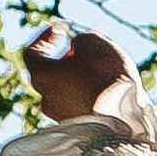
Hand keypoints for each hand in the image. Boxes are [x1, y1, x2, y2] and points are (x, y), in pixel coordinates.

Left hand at [20, 18, 135, 122]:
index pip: (31, 53)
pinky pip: (80, 102)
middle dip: (68, 55)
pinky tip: (107, 83)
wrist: (125, 118)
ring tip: (102, 63)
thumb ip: (80, 40)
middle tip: (87, 45)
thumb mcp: (92, 42)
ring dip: (80, 73)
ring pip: (67, 88)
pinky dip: (89, 90)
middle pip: (50, 71)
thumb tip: (78, 48)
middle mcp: (46, 98)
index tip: (62, 27)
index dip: (45, 36)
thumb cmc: (105, 76)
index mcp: (41, 76)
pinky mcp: (80, 128)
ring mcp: (61, 116)